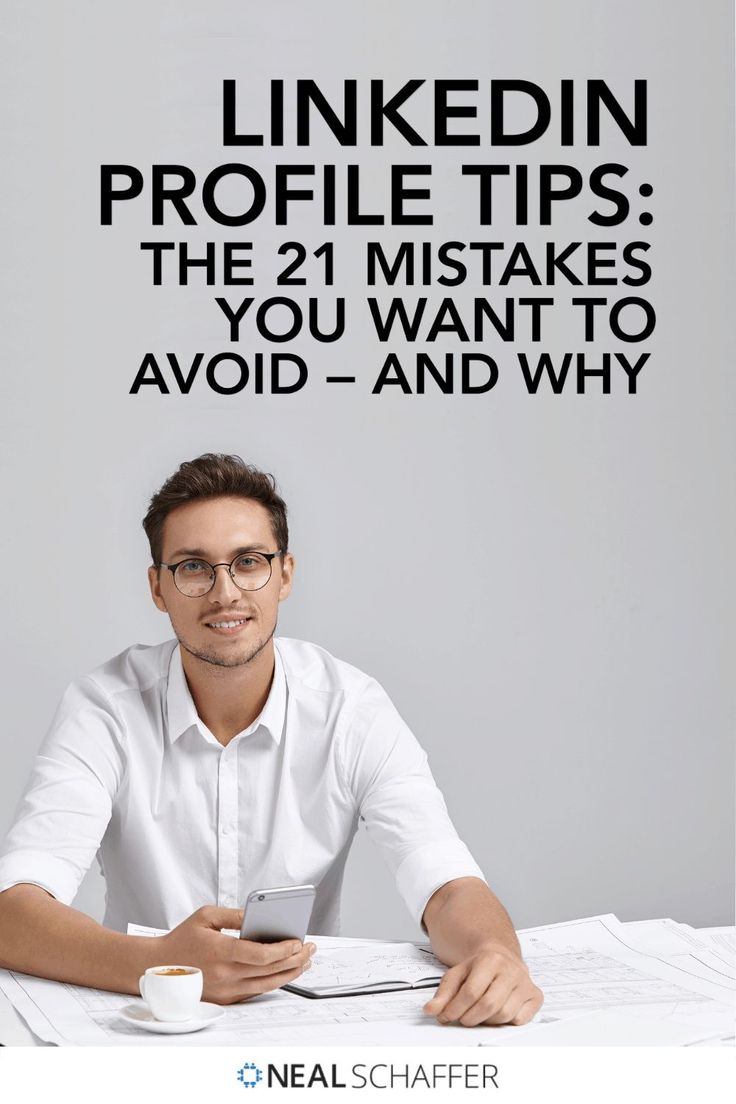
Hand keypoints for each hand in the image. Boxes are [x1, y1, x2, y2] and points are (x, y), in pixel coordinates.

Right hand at [157, 906, 315, 1004]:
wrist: (158, 967)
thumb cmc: (182, 939)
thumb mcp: (206, 916)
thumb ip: (235, 915)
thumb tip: (258, 916)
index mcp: (221, 952)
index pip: (261, 955)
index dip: (284, 949)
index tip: (299, 941)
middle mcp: (226, 975)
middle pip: (270, 971)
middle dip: (295, 959)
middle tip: (311, 948)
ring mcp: (226, 991)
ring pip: (267, 985)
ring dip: (290, 973)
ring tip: (305, 961)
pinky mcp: (226, 999)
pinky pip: (256, 991)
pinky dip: (274, 981)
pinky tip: (285, 971)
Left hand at [423, 942, 542, 1026]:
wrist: (502, 956)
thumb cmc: (479, 967)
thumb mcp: (457, 973)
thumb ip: (443, 993)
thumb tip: (431, 1010)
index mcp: (491, 959)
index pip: (471, 992)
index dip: (456, 1009)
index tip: (446, 1016)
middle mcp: (511, 969)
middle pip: (489, 1005)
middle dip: (470, 1018)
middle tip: (462, 1019)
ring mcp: (525, 982)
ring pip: (504, 1015)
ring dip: (487, 1021)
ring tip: (478, 1014)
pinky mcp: (535, 995)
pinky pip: (521, 1019)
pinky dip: (507, 1022)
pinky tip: (498, 1012)